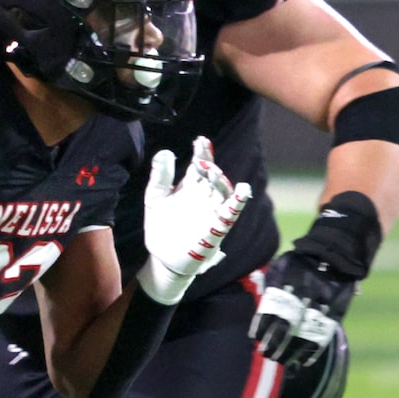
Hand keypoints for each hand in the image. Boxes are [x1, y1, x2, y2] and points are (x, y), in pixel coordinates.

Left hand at [141, 136, 251, 305]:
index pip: (200, 166)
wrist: (162, 257)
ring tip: (213, 172)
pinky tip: (242, 192)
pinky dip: (237, 203)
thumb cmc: (162, 226)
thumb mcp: (156, 197)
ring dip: (221, 182)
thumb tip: (166, 152)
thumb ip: (161, 176)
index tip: (200, 140)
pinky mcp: (216, 230)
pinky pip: (229, 215)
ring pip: (223, 193)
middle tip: (202, 159)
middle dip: (210, 167)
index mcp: (191, 188)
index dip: (202, 153)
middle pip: (213, 178)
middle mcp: (205, 198)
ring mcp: (211, 213)